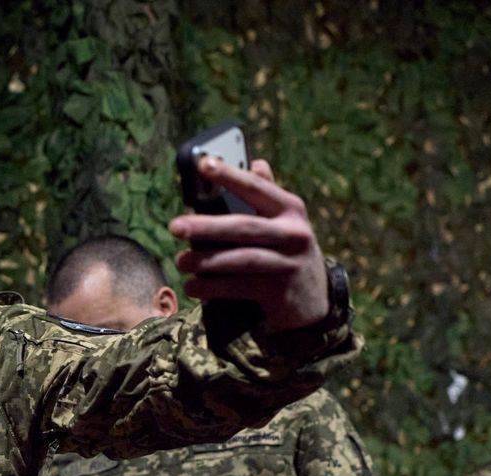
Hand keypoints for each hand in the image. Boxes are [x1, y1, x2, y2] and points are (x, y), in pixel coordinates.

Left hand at [169, 158, 328, 332]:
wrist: (315, 298)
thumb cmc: (288, 251)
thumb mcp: (285, 221)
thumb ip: (268, 194)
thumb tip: (255, 163)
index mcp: (290, 209)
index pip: (257, 188)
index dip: (230, 176)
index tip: (203, 164)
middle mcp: (293, 233)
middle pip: (244, 227)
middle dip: (206, 226)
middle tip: (175, 227)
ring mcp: (287, 263)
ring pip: (240, 259)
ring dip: (205, 260)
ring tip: (181, 261)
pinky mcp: (278, 291)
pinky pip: (238, 287)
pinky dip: (212, 287)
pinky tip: (192, 287)